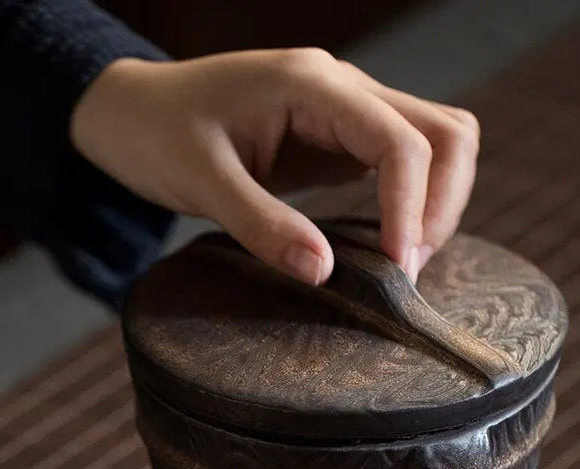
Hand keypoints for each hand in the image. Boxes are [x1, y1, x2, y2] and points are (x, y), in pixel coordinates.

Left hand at [70, 48, 479, 284]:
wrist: (134, 113)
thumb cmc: (157, 135)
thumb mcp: (202, 182)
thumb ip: (263, 225)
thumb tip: (325, 272)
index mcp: (311, 85)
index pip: (400, 141)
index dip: (411, 208)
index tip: (396, 267)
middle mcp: (342, 89)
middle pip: (445, 132)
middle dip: (442, 203)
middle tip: (406, 268)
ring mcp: (345, 112)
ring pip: (435, 143)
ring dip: (436, 201)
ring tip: (402, 260)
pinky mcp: (338, 139)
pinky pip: (401, 163)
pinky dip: (411, 203)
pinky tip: (386, 245)